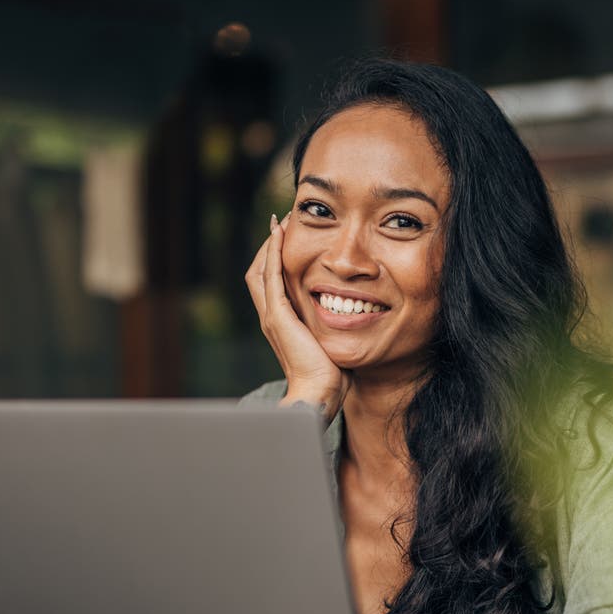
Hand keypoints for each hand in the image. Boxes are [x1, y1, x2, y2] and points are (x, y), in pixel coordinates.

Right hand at [245, 213, 349, 420]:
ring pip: (260, 269)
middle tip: (282, 221)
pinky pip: (270, 275)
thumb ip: (333, 326)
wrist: (319, 393)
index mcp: (281, 322)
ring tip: (281, 221)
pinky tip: (280, 233)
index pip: (271, 282)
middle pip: (259, 271)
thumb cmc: (331, 375)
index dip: (276, 259)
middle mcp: (271, 316)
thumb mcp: (331, 341)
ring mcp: (272, 315)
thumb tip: (354, 314)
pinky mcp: (278, 315)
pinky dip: (273, 252)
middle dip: (270, 246)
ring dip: (270, 243)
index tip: (289, 238)